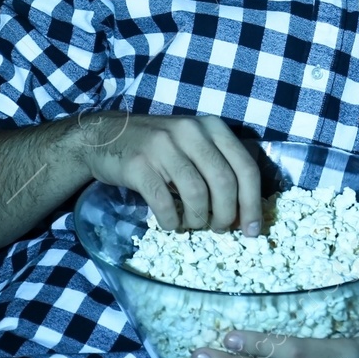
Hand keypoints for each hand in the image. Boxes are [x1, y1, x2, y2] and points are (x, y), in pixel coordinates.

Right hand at [76, 113, 262, 234]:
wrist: (105, 137)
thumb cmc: (157, 147)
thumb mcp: (194, 144)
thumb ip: (220, 167)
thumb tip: (246, 212)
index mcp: (212, 127)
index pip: (245, 166)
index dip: (253, 202)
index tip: (252, 230)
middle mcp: (190, 131)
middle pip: (224, 182)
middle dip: (226, 215)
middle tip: (219, 229)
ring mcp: (163, 146)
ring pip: (196, 194)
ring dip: (197, 219)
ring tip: (191, 224)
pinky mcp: (139, 164)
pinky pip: (164, 202)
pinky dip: (171, 221)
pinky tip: (170, 223)